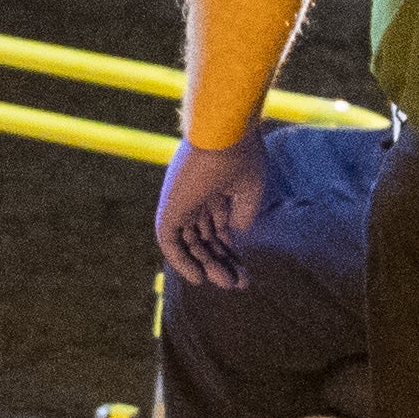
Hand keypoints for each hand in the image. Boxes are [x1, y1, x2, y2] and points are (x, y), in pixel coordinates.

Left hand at [153, 131, 269, 294]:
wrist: (225, 133)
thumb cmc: (242, 154)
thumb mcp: (249, 189)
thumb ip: (242, 213)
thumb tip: (235, 234)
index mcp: (213, 190)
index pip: (217, 229)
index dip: (230, 252)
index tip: (245, 273)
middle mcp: (195, 199)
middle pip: (205, 240)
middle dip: (221, 262)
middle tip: (238, 285)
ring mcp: (181, 204)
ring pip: (190, 244)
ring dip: (207, 266)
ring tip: (228, 284)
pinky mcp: (169, 208)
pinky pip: (169, 243)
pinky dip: (181, 262)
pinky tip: (199, 279)